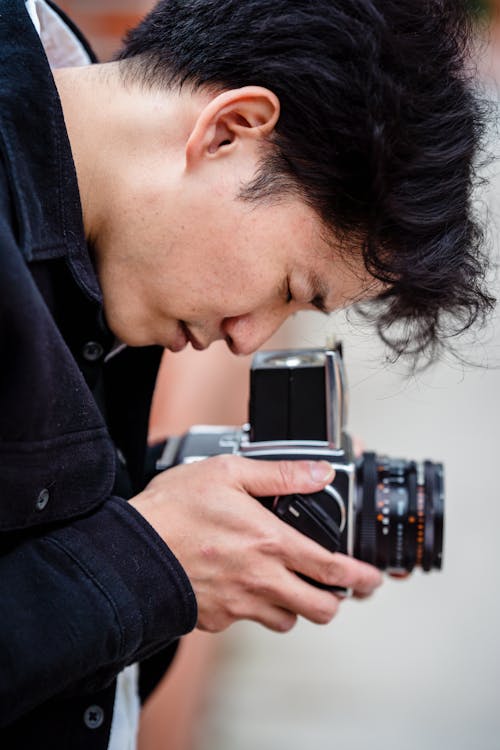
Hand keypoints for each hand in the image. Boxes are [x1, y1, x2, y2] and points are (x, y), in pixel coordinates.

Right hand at [130, 456, 382, 632]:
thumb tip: (319, 472)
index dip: (361, 578)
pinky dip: (255, 609)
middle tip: (336, 589)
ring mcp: (239, 605)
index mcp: (270, 543)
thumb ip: (280, 475)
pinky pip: (249, 622)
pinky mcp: (218, 619)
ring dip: (295, 605)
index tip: (373, 579)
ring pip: (287, 620)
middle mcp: (261, 580)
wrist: (130, 550)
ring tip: (286, 584)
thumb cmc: (174, 510)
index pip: (331, 570)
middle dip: (336, 601)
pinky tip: (243, 586)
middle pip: (320, 609)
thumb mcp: (229, 473)